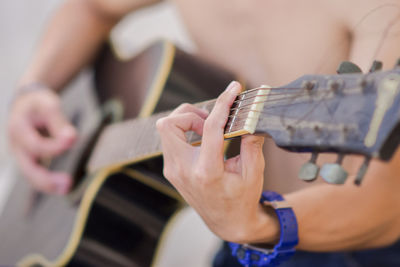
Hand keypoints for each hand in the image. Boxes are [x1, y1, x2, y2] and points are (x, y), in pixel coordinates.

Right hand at [8, 87, 76, 193]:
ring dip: (48, 185)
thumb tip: (71, 138)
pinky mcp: (29, 160)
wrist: (26, 104)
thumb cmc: (38, 103)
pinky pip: (36, 175)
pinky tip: (63, 187)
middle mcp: (16, 146)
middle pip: (27, 169)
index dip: (54, 146)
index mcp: (17, 129)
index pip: (35, 145)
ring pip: (31, 176)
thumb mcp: (47, 104)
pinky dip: (48, 182)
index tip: (72, 140)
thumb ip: (58, 121)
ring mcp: (21, 155)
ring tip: (67, 188)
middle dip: (46, 179)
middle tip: (67, 184)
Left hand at [156, 81, 278, 243]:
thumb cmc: (242, 199)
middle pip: (170, 124)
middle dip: (191, 113)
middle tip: (211, 120)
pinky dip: (185, 132)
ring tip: (208, 129)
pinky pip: (170, 140)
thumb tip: (252, 117)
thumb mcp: (254, 172)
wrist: (227, 223)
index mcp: (207, 171)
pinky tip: (202, 139)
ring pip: (166, 129)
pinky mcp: (171, 170)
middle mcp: (183, 170)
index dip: (223, 103)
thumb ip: (252, 143)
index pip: (209, 127)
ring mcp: (174, 170)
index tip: (233, 88)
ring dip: (186, 121)